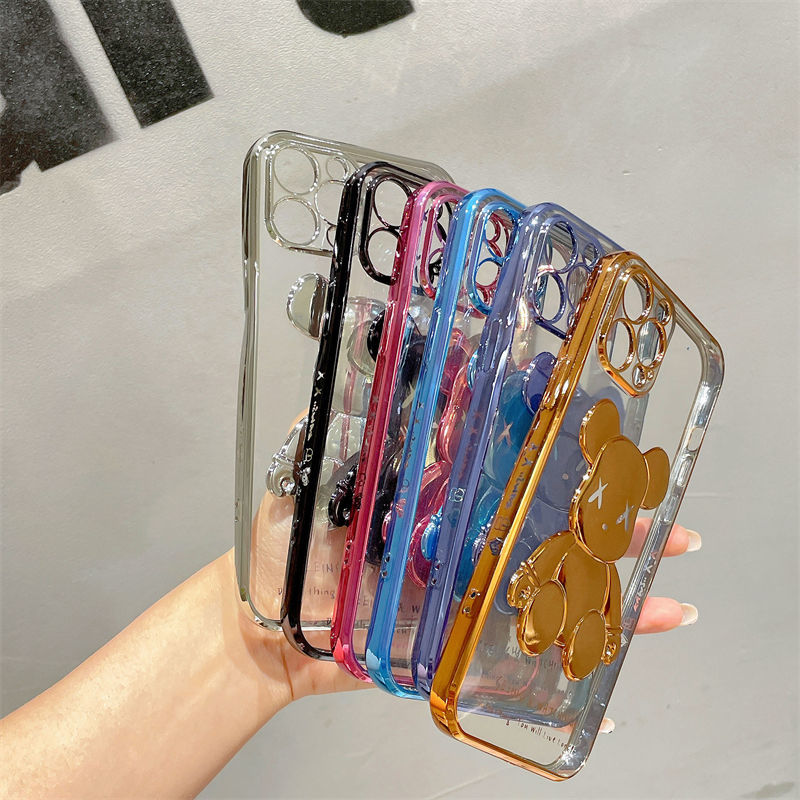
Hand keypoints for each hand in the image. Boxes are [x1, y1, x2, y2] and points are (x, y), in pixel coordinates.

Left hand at [242, 419, 701, 710]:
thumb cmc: (280, 552)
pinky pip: (537, 635)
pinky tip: (639, 631)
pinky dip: (591, 637)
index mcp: (431, 485)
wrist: (269, 634)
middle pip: (544, 507)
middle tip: (656, 492)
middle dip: (605, 500)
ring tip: (672, 555)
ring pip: (556, 566)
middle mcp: (462, 527)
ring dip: (618, 563)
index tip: (597, 416)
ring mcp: (472, 578)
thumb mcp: (300, 480)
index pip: (501, 451)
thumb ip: (326, 436)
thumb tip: (356, 385)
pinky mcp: (473, 629)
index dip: (548, 435)